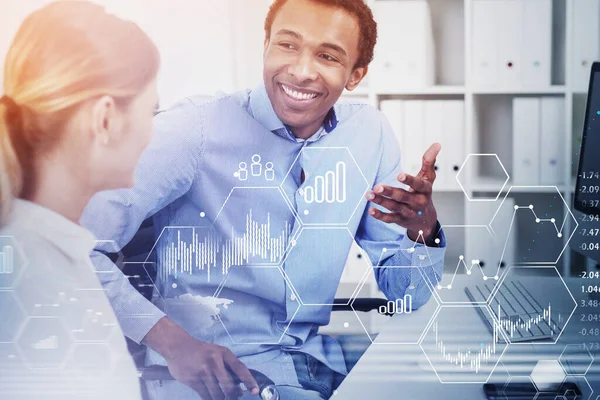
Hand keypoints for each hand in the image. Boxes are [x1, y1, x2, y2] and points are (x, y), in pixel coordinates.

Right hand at [143, 317, 258, 399]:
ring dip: (221, 399)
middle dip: (232, 396)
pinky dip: (210, 399)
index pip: (240, 368)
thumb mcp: (218, 354)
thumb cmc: (202, 352)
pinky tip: (211, 397)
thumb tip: (240, 391)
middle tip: (233, 398)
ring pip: (217, 394)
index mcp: (224, 353)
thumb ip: (229, 370)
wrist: (178, 347)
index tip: (255, 391)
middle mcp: (215, 362)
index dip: (249, 381)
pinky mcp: (193, 380)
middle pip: (229, 385)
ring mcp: (203, 371)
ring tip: (221, 397)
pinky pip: (206, 396)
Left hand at [366, 143, 441, 242]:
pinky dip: (380, 216)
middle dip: (390, 192)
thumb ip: (429, 161)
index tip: (399, 175)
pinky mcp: (400, 220)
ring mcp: (408, 212)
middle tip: (377, 186)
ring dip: (381, 201)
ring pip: (394, 207)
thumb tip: (437, 144)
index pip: (418, 185)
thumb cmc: (424, 193)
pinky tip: (371, 210)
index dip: (409, 180)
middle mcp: (417, 202)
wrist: (426, 219)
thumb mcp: (429, 177)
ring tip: (369, 194)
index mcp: (425, 190)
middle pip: (402, 197)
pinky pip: (390, 219)